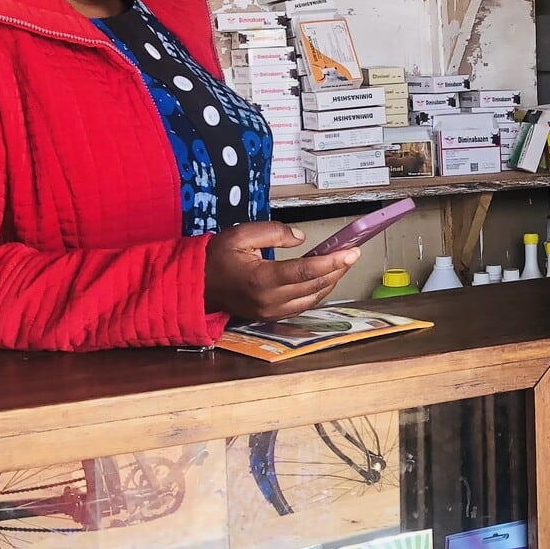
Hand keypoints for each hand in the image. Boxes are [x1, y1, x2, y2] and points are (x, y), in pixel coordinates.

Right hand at [204, 221, 358, 322]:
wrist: (197, 284)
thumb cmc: (217, 257)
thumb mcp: (242, 234)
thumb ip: (274, 232)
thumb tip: (301, 238)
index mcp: (261, 279)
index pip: (305, 271)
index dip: (331, 262)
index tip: (350, 252)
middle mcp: (269, 300)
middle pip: (314, 286)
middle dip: (337, 270)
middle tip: (352, 254)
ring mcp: (270, 312)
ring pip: (312, 299)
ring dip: (330, 282)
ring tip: (342, 264)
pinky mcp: (271, 316)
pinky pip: (302, 306)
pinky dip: (317, 292)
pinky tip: (325, 278)